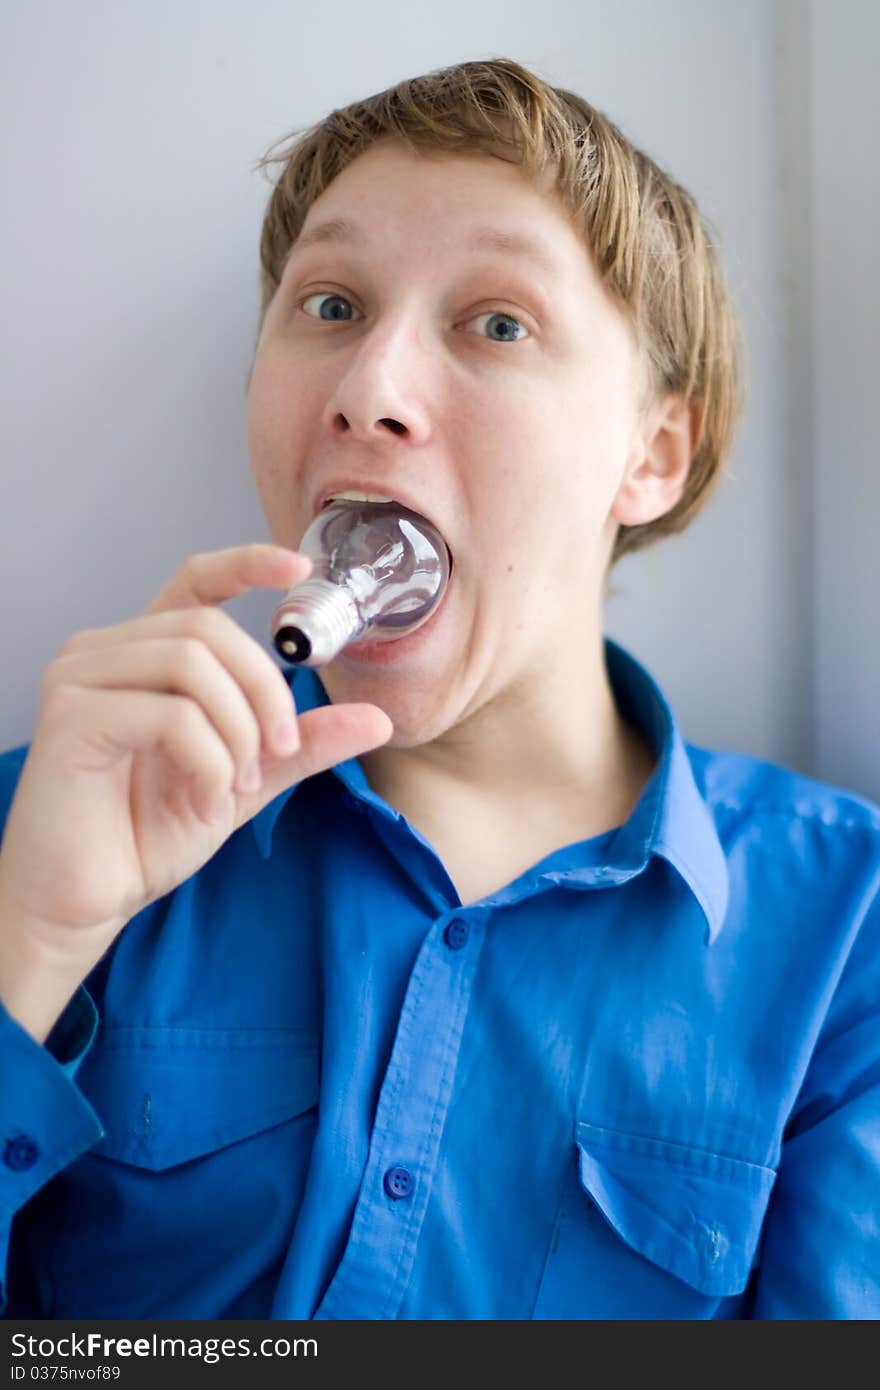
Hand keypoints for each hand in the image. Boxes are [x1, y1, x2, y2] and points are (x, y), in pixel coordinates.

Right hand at [0, 544, 392, 974]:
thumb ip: (301, 744)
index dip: (247, 564)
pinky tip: (202, 798)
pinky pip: (171, 715)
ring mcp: (79, 679)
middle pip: (209, 628)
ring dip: (237, 731)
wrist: (83, 902)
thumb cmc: (143, 836)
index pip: (194, 581)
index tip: (300, 569)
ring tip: (232, 785)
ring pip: (193, 665)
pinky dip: (208, 760)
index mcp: (144, 654)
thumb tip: (378, 718)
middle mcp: (103, 652)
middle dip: (264, 691)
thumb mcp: (244, 780)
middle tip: (276, 751)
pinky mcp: (70, 719)